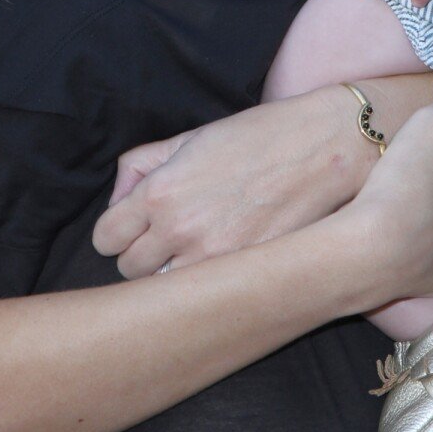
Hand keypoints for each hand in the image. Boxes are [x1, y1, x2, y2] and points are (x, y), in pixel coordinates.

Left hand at [91, 89, 375, 278]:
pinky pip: (207, 296)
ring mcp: (215, 259)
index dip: (118, 232)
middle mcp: (180, 230)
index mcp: (160, 192)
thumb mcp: (189, 137)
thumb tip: (119, 201)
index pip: (105, 238)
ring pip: (164, 290)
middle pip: (130, 269)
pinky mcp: (248, 274)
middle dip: (144, 254)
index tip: (134, 228)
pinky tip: (227, 262)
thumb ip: (141, 166)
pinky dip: (210, 284)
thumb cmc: (258, 136)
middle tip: (169, 238)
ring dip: (174, 275)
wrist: (326, 146)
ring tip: (199, 252)